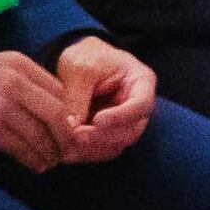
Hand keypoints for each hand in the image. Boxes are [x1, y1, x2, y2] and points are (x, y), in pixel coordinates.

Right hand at [0, 50, 81, 172]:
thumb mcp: (0, 67)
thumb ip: (28, 80)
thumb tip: (60, 109)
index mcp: (19, 64)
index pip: (58, 91)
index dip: (69, 113)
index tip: (72, 129)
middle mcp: (13, 82)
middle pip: (55, 113)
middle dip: (66, 136)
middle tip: (68, 150)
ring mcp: (1, 106)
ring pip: (40, 134)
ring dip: (50, 152)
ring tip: (51, 161)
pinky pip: (22, 148)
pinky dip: (33, 159)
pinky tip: (37, 165)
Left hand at [54, 37, 158, 162]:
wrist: (81, 61)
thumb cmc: (86, 57)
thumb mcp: (79, 67)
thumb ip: (77, 95)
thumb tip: (73, 126)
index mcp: (141, 81)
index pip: (140, 105)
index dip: (120, 116)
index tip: (97, 120)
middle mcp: (138, 106)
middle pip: (131, 131)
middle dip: (103, 136)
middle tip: (76, 134)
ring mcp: (126, 123)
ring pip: (117, 145)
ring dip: (93, 148)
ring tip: (68, 144)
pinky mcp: (111, 135)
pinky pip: (104, 150)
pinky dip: (87, 153)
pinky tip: (68, 150)